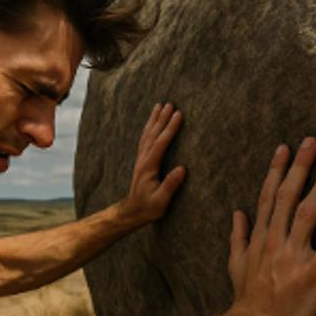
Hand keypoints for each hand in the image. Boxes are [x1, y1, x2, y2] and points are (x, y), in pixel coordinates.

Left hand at [118, 102, 186, 225]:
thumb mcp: (161, 201)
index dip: (170, 128)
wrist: (132, 212)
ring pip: (147, 134)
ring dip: (154, 119)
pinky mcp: (142, 161)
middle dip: (162, 118)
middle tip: (171, 104)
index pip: (161, 143)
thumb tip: (182, 169)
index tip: (178, 115)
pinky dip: (149, 127)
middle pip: (153, 134)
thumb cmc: (148, 208)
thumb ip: (170, 185)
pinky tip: (152, 122)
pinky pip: (145, 139)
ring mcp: (141, 159)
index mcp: (149, 167)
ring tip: (160, 105)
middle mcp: (143, 160)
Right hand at [226, 137, 315, 315]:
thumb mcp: (234, 264)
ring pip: (310, 212)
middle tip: (312, 141)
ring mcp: (293, 256)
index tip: (284, 148)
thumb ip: (238, 237)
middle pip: (289, 196)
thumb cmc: (247, 300)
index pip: (269, 197)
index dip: (277, 171)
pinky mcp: (312, 273)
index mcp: (260, 238)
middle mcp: (275, 241)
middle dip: (300, 167)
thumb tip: (237, 213)